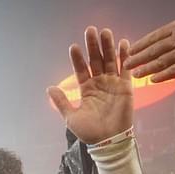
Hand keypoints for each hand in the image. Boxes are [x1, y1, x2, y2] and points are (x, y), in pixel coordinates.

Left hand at [48, 26, 133, 144]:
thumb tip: (49, 88)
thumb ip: (61, 102)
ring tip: (105, 32)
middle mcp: (100, 84)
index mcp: (87, 89)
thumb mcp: (71, 117)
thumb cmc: (90, 132)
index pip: (81, 69)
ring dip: (108, 46)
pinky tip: (124, 43)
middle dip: (93, 46)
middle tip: (90, 30)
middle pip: (96, 60)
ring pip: (110, 61)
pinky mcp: (126, 87)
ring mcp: (113, 84)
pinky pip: (126, 69)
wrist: (108, 141)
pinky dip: (125, 57)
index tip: (73, 47)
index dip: (78, 58)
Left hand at [125, 1, 174, 82]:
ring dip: (146, 68)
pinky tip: (153, 80)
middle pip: (153, 50)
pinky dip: (163, 76)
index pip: (155, 36)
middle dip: (138, 58)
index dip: (142, 44)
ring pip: (160, 62)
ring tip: (135, 74)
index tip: (132, 49)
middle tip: (126, 64)